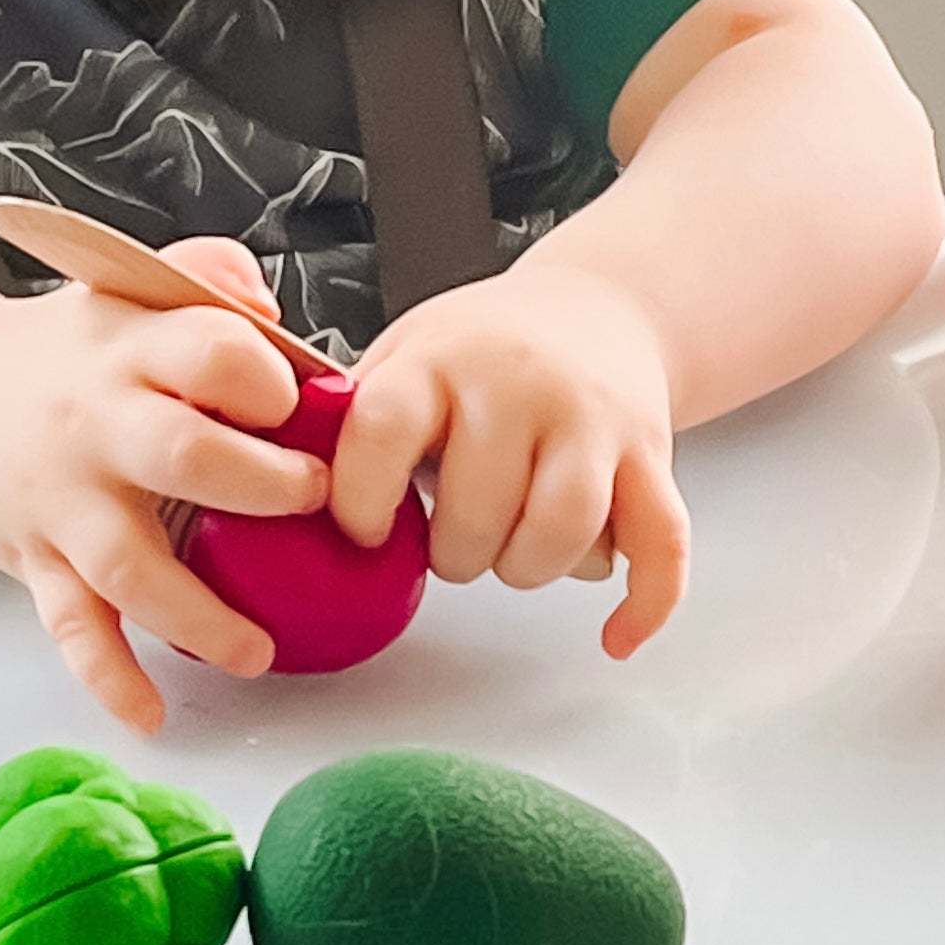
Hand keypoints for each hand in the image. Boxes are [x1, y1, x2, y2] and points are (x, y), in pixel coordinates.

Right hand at [0, 252, 324, 727]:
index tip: (301, 405)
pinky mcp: (35, 557)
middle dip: (263, 488)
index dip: (268, 380)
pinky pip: (72, 627)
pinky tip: (149, 712)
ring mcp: (63, 498)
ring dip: (200, 616)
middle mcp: (98, 422)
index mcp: (134, 347)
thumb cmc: (67, 350)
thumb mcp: (132, 288)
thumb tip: (279, 318)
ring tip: (259, 650)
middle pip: (185, 455)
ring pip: (130, 566)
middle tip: (315, 504)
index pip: (213, 351)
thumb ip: (210, 277)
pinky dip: (109, 677)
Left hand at [326, 258, 689, 656]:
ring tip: (509, 554)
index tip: (362, 529)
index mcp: (440, 360)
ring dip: (525, 569)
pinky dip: (645, 604)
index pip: (383, 430)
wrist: (603, 307)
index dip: (359, 498)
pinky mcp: (652, 459)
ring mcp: (592, 423)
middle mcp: (520, 385)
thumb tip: (281, 490)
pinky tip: (614, 637)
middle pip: (479, 507)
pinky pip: (662, 544)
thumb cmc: (486, 348)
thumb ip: (355, 417)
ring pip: (562, 531)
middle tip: (450, 538)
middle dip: (455, 551)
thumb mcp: (407, 352)